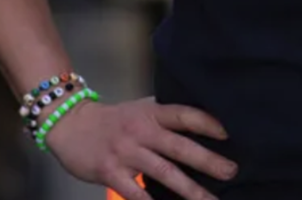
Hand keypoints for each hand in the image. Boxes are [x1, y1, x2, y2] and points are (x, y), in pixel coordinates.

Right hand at [45, 97, 237, 199]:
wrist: (70, 123)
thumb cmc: (113, 119)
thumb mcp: (140, 109)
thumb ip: (164, 118)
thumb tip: (201, 128)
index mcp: (151, 113)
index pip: (184, 115)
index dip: (207, 123)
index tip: (228, 135)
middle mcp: (141, 131)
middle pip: (179, 146)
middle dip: (207, 160)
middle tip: (231, 171)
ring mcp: (126, 152)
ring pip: (163, 172)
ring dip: (188, 189)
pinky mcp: (110, 171)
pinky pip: (135, 191)